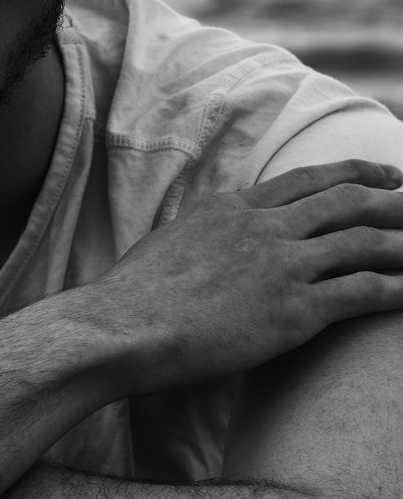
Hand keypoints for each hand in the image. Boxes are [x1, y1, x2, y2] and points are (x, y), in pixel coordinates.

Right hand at [89, 159, 402, 393]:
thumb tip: (211, 235)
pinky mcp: (294, 309)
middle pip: (346, 201)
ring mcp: (281, 265)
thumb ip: (205, 231)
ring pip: (363, 241)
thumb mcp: (171, 242)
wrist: (124, 325)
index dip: (352, 173)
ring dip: (402, 243)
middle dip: (392, 199)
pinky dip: (395, 289)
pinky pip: (362, 291)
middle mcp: (264, 227)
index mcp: (233, 208)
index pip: (306, 180)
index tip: (382, 174)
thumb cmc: (135, 296)